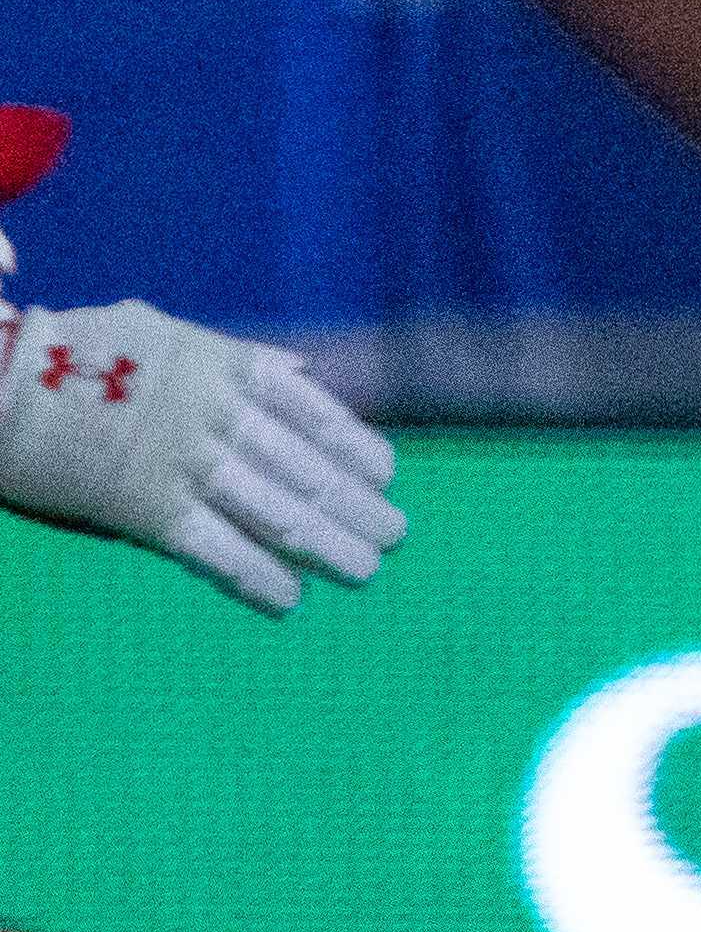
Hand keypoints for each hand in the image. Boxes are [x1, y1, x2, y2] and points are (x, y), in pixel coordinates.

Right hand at [0, 296, 404, 613]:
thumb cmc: (74, 352)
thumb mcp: (165, 333)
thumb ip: (235, 357)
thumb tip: (301, 374)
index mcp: (223, 368)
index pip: (310, 412)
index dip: (354, 446)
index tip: (386, 473)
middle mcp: (216, 416)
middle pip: (304, 469)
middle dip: (355, 506)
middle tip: (395, 534)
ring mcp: (182, 464)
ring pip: (275, 511)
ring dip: (326, 545)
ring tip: (363, 570)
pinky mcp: (143, 507)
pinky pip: (215, 549)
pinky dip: (256, 576)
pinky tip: (289, 599)